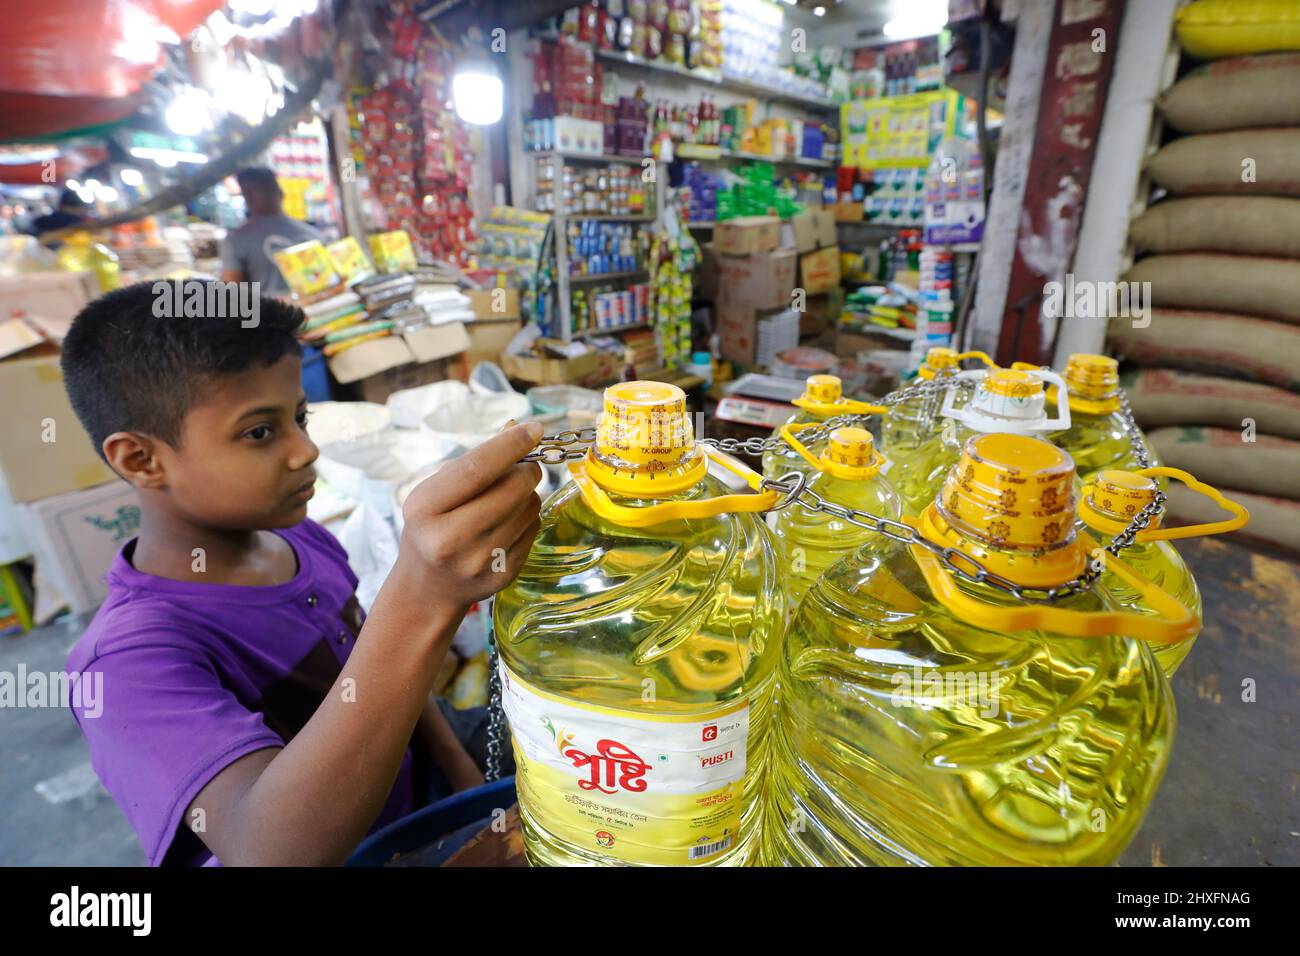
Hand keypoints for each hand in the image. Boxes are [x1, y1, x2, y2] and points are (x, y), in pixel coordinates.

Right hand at [397, 421, 544, 610]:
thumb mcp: (436, 491)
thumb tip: (518, 429)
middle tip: (523, 465)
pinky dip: (528, 517)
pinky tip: (508, 522)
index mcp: (425, 510)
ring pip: (529, 507)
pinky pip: (534, 529)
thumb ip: (475, 461)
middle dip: (527, 469)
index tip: (534, 428)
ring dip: (527, 493)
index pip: (477, 469)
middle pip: (512, 489)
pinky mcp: (504, 575)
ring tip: (508, 498)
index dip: (510, 445)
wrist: (428, 587)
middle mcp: (450, 540)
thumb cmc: (432, 527)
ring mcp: (479, 562)